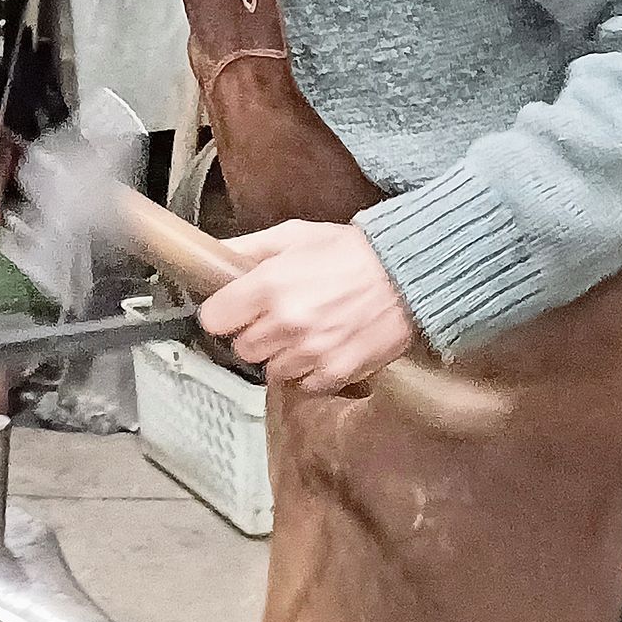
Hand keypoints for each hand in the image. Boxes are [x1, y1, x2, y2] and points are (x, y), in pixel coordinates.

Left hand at [196, 221, 418, 392]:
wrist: (407, 274)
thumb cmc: (349, 251)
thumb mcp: (294, 235)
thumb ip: (249, 247)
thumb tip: (214, 254)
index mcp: (269, 285)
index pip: (214, 319)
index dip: (222, 314)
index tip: (232, 311)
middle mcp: (286, 322)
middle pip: (242, 349)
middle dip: (253, 335)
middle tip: (273, 320)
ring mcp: (313, 351)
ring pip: (271, 371)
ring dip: (282, 356)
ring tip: (302, 334)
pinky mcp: (338, 372)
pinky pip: (305, 386)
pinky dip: (310, 373)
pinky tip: (322, 350)